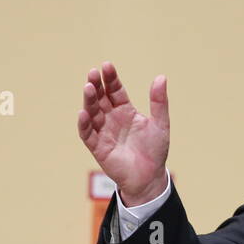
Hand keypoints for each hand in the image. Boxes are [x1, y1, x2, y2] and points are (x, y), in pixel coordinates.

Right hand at [77, 61, 169, 205]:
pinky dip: (84, 124)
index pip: (115, 91)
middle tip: (93, 73)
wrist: (150, 177)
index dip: (111, 79)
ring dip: (89, 101)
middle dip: (96, 86)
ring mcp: (103, 132)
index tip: (107, 66)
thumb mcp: (160, 124)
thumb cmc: (155, 150)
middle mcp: (112, 119)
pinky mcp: (98, 148)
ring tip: (88, 87)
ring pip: (92, 113)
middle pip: (100, 99)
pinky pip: (88, 134)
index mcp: (126, 111)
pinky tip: (83, 113)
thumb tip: (161, 77)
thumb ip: (159, 102)